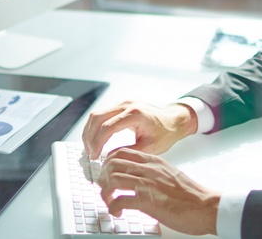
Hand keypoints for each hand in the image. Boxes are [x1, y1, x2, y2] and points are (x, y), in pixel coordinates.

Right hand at [82, 101, 197, 159]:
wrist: (172, 120)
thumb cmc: (164, 134)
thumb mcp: (149, 148)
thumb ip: (128, 152)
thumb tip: (108, 158)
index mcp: (135, 114)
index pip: (108, 127)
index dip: (98, 143)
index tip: (94, 157)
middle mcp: (126, 105)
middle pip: (97, 117)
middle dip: (89, 137)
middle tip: (89, 154)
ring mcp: (122, 103)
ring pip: (96, 114)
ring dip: (89, 131)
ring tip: (89, 148)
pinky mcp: (120, 105)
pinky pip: (101, 114)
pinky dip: (94, 127)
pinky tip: (94, 140)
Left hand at [97, 148, 218, 235]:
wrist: (206, 206)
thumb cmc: (191, 195)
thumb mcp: (170, 174)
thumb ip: (154, 173)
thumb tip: (138, 178)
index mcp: (154, 161)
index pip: (122, 152)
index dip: (108, 163)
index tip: (106, 173)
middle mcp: (149, 169)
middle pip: (113, 164)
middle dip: (102, 177)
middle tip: (104, 188)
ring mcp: (148, 184)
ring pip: (113, 180)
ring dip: (105, 193)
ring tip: (109, 201)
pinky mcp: (148, 201)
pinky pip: (120, 200)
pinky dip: (113, 207)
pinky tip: (117, 212)